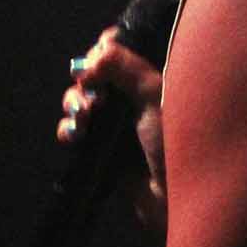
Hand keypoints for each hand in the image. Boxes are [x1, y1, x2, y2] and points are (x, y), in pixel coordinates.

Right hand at [60, 30, 166, 232]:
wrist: (176, 197)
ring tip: (81, 116)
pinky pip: (76, 131)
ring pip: (82, 101)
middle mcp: (135, 97)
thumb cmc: (176, 141)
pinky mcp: (103, 148)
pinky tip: (73, 135)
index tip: (98, 60)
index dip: (103, 51)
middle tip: (91, 94)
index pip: (120, 50)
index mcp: (154, 77)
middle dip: (84, 80)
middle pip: (95, 74)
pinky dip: (69, 129)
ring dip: (74, 103)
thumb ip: (124, 67)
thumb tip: (93, 55)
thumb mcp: (154, 95)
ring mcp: (118, 123)